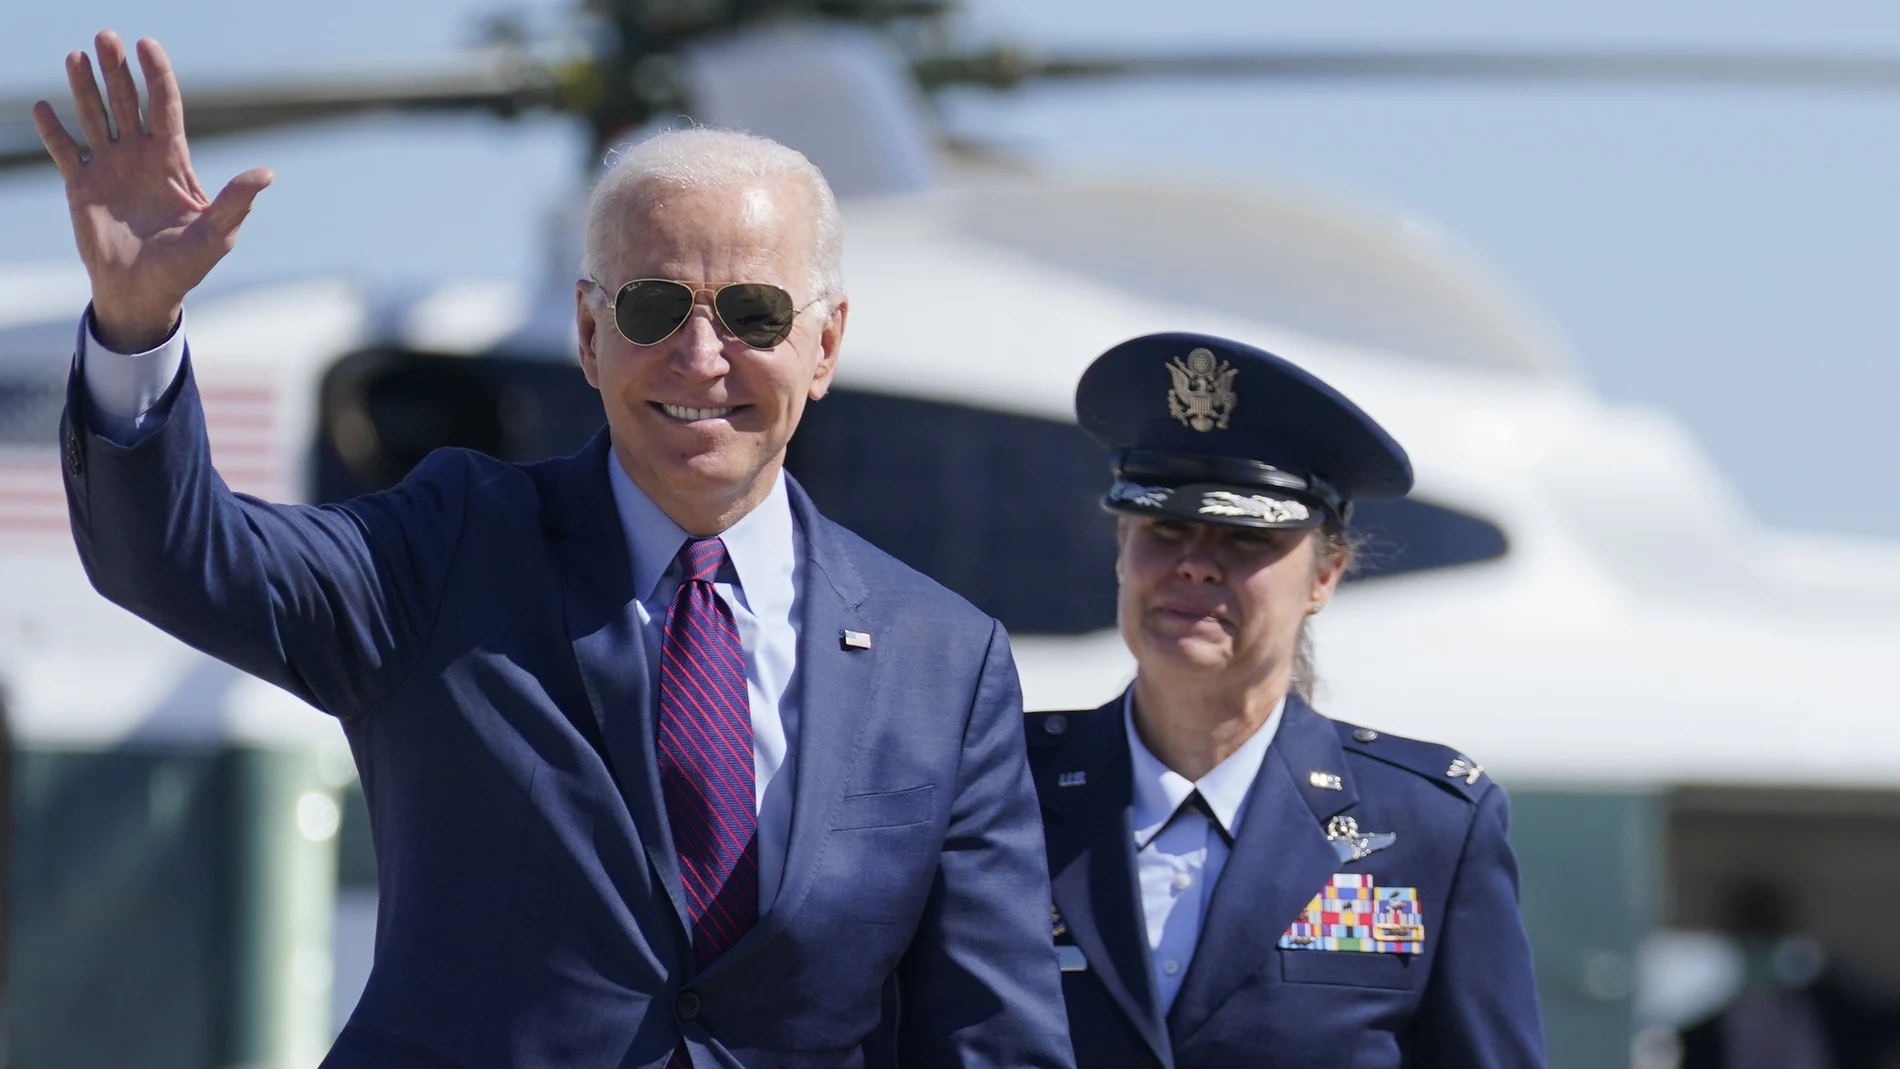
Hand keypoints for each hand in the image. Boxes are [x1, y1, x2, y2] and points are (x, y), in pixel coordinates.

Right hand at [32, 31, 271, 352]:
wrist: (145, 293)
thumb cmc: (186, 266)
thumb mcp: (217, 234)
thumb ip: (237, 201)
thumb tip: (267, 174)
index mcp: (172, 162)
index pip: (164, 107)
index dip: (157, 75)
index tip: (147, 45)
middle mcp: (139, 157)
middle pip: (127, 102)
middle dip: (117, 70)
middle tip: (106, 36)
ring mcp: (109, 168)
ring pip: (95, 117)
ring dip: (85, 87)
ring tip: (76, 56)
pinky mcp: (82, 186)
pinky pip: (65, 151)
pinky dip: (53, 131)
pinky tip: (43, 108)